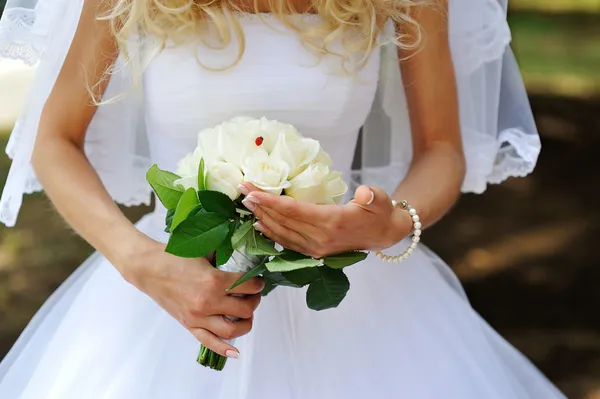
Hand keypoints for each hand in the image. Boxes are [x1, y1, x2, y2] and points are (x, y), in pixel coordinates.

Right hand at [122, 240, 263, 358]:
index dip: (258, 283)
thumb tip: (243, 255)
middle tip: (254, 295)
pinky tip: (235, 352)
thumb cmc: (174, 256)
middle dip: (254, 302)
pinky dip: (224, 349)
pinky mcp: (189, 324)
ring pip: (232, 330)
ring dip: (245, 324)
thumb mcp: (204, 251)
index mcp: (214, 281)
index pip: (248, 286)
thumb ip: (224, 256)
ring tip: (246, 315)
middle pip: (244, 310)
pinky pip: (209, 342)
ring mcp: (198, 316)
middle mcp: (208, 302)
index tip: (258, 281)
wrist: (148, 267)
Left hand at [239, 184, 412, 258]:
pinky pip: (287, 243)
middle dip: (260, 207)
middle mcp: (320, 239)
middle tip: (242, 191)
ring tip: (246, 205)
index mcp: (332, 223)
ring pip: (282, 234)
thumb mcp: (381, 200)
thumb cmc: (379, 212)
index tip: (252, 191)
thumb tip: (364, 193)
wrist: (384, 235)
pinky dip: (272, 233)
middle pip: (283, 222)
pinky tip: (260, 224)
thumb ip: (372, 196)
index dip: (271, 202)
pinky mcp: (314, 252)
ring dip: (262, 219)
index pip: (294, 211)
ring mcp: (316, 248)